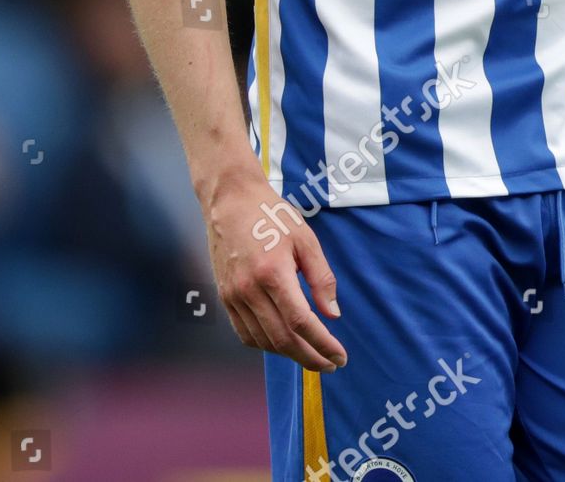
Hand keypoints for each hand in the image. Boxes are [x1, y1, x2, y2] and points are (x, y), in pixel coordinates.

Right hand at [202, 165, 347, 372]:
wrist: (230, 201)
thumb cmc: (271, 215)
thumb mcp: (305, 239)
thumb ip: (321, 278)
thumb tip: (332, 314)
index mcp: (273, 272)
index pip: (301, 323)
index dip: (322, 345)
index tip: (340, 357)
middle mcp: (250, 289)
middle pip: (282, 339)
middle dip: (310, 358)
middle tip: (330, 364)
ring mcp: (233, 296)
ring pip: (264, 341)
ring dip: (290, 354)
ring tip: (311, 354)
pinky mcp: (224, 297)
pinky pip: (245, 334)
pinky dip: (266, 345)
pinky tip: (282, 343)